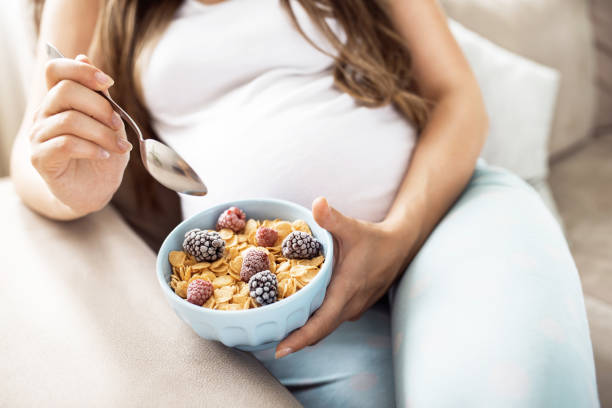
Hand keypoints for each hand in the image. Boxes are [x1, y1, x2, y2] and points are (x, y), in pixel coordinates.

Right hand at [29, 54, 130, 215]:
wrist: (95, 191)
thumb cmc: (102, 156)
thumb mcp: (110, 124)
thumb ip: (100, 96)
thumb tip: (85, 57)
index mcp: (59, 101)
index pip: (55, 69)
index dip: (80, 70)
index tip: (107, 83)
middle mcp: (44, 114)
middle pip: (64, 91)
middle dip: (100, 106)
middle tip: (118, 124)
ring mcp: (39, 136)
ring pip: (69, 120)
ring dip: (102, 133)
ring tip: (118, 147)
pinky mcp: (41, 158)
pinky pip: (65, 143)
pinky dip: (91, 148)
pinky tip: (104, 155)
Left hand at [275, 197, 416, 358]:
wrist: (400, 247)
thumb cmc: (374, 239)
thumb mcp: (352, 227)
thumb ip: (332, 218)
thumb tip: (317, 203)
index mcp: (346, 291)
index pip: (321, 324)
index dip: (299, 339)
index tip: (279, 350)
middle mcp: (350, 306)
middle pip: (319, 331)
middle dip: (294, 339)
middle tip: (266, 339)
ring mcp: (353, 309)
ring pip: (325, 326)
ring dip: (303, 330)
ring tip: (276, 328)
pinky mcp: (353, 306)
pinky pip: (330, 318)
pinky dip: (314, 320)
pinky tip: (298, 311)